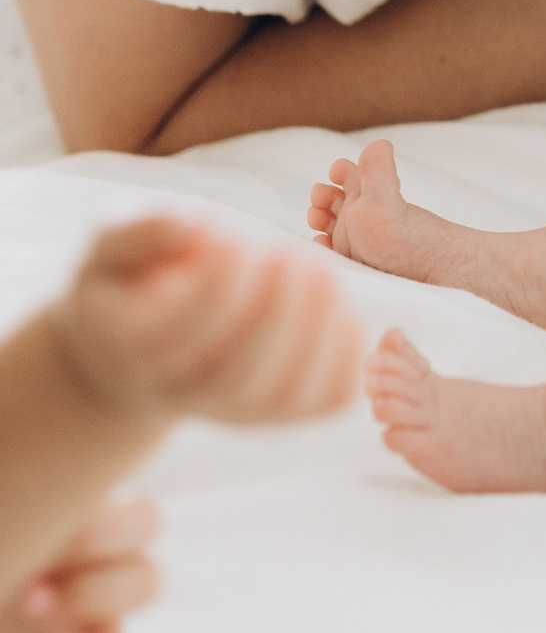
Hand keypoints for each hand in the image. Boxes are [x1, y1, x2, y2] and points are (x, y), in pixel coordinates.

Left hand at [0, 488, 160, 632]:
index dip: (96, 506)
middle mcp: (114, 544)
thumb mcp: (21, 519)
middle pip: (145, 521)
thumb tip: (19, 469)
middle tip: (38, 558)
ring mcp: (113, 599)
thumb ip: (39, 502)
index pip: (127, 485)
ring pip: (145, 581)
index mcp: (95, 501)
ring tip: (29, 603)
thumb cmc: (7, 543)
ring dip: (89, 593)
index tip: (46, 518)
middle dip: (93, 537)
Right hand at [50, 218, 360, 428]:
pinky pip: (326, 397)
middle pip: (235, 380)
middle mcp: (182, 391)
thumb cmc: (130, 281)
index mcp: (132, 350)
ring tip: (316, 268)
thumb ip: (140, 229)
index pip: (175, 336)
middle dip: (272, 312)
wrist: (137, 346)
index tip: (227, 238)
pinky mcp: (283, 405)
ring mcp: (233, 407)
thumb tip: (196, 226)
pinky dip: (344, 353)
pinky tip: (339, 303)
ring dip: (311, 328)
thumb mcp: (113, 244)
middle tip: (283, 252)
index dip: (213, 284)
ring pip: (280, 395)